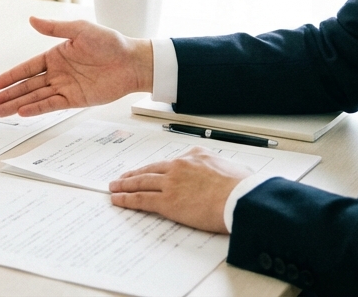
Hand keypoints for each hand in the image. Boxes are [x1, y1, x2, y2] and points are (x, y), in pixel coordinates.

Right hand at [0, 17, 152, 117]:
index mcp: (55, 55)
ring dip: (17, 105)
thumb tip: (32, 19)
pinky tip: (22, 112)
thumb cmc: (110, 42)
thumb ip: (55, 28)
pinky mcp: (75, 100)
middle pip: (27, 86)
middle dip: (8, 95)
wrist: (132, 62)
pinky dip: (37, 109)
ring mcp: (65, 87)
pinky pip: (52, 105)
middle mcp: (57, 73)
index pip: (27, 68)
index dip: (11, 76)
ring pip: (36, 98)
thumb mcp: (80, 29)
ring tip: (0, 112)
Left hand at [108, 147, 252, 232]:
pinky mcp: (167, 201)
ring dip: (125, 184)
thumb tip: (230, 175)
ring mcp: (171, 183)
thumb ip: (223, 170)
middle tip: (122, 177)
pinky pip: (141, 199)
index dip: (156, 168)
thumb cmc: (243, 187)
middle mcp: (180, 166)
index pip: (170, 162)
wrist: (241, 198)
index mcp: (196, 155)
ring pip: (141, 182)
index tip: (151, 171)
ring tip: (114, 187)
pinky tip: (117, 199)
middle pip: (151, 169)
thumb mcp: (235, 169)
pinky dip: (126, 199)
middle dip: (134, 174)